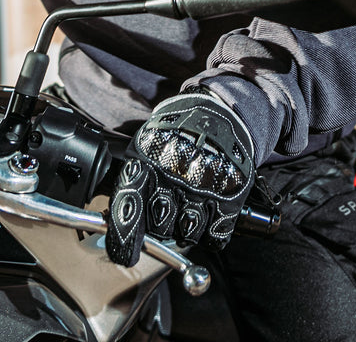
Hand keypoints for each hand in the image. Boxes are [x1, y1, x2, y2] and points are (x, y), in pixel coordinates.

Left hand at [105, 91, 254, 266]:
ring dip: (186, 228)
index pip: (129, 207)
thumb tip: (112, 218)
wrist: (217, 114)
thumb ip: (132, 178)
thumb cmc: (176, 135)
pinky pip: (217, 235)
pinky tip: (209, 213)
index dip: (124, 236)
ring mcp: (204, 188)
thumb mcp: (145, 146)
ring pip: (188, 235)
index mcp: (147, 163)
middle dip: (159, 227)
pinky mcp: (230, 195)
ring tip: (189, 205)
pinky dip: (212, 232)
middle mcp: (175, 178)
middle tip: (166, 210)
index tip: (124, 253)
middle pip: (159, 229)